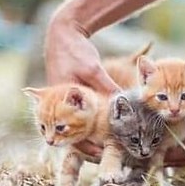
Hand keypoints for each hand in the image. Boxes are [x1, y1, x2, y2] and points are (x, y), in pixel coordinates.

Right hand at [44, 12, 120, 160]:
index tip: (102, 153)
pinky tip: (102, 123)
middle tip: (107, 152)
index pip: (70, 132)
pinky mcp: (68, 93)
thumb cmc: (75, 50)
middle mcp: (58, 102)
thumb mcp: (93, 69)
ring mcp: (62, 98)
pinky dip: (87, 118)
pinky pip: (77, 111)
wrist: (63, 32)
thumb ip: (107, 87)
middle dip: (88, 143)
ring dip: (88, 132)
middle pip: (72, 131)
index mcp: (60, 100)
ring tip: (107, 142)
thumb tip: (126, 105)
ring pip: (75, 122)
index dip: (86, 145)